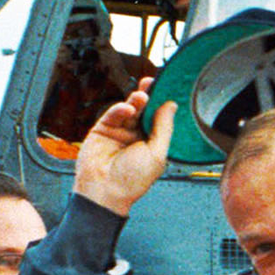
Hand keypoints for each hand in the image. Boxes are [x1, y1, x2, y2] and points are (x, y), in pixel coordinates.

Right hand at [74, 78, 173, 215]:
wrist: (104, 192)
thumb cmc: (132, 180)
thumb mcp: (157, 154)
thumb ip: (163, 128)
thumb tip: (171, 105)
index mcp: (152, 142)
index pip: (159, 118)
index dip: (162, 104)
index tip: (168, 88)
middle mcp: (136, 135)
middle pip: (144, 110)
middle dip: (149, 95)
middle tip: (153, 82)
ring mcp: (119, 132)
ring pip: (129, 109)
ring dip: (135, 101)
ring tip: (141, 96)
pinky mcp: (102, 129)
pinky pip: (112, 115)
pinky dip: (120, 109)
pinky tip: (127, 109)